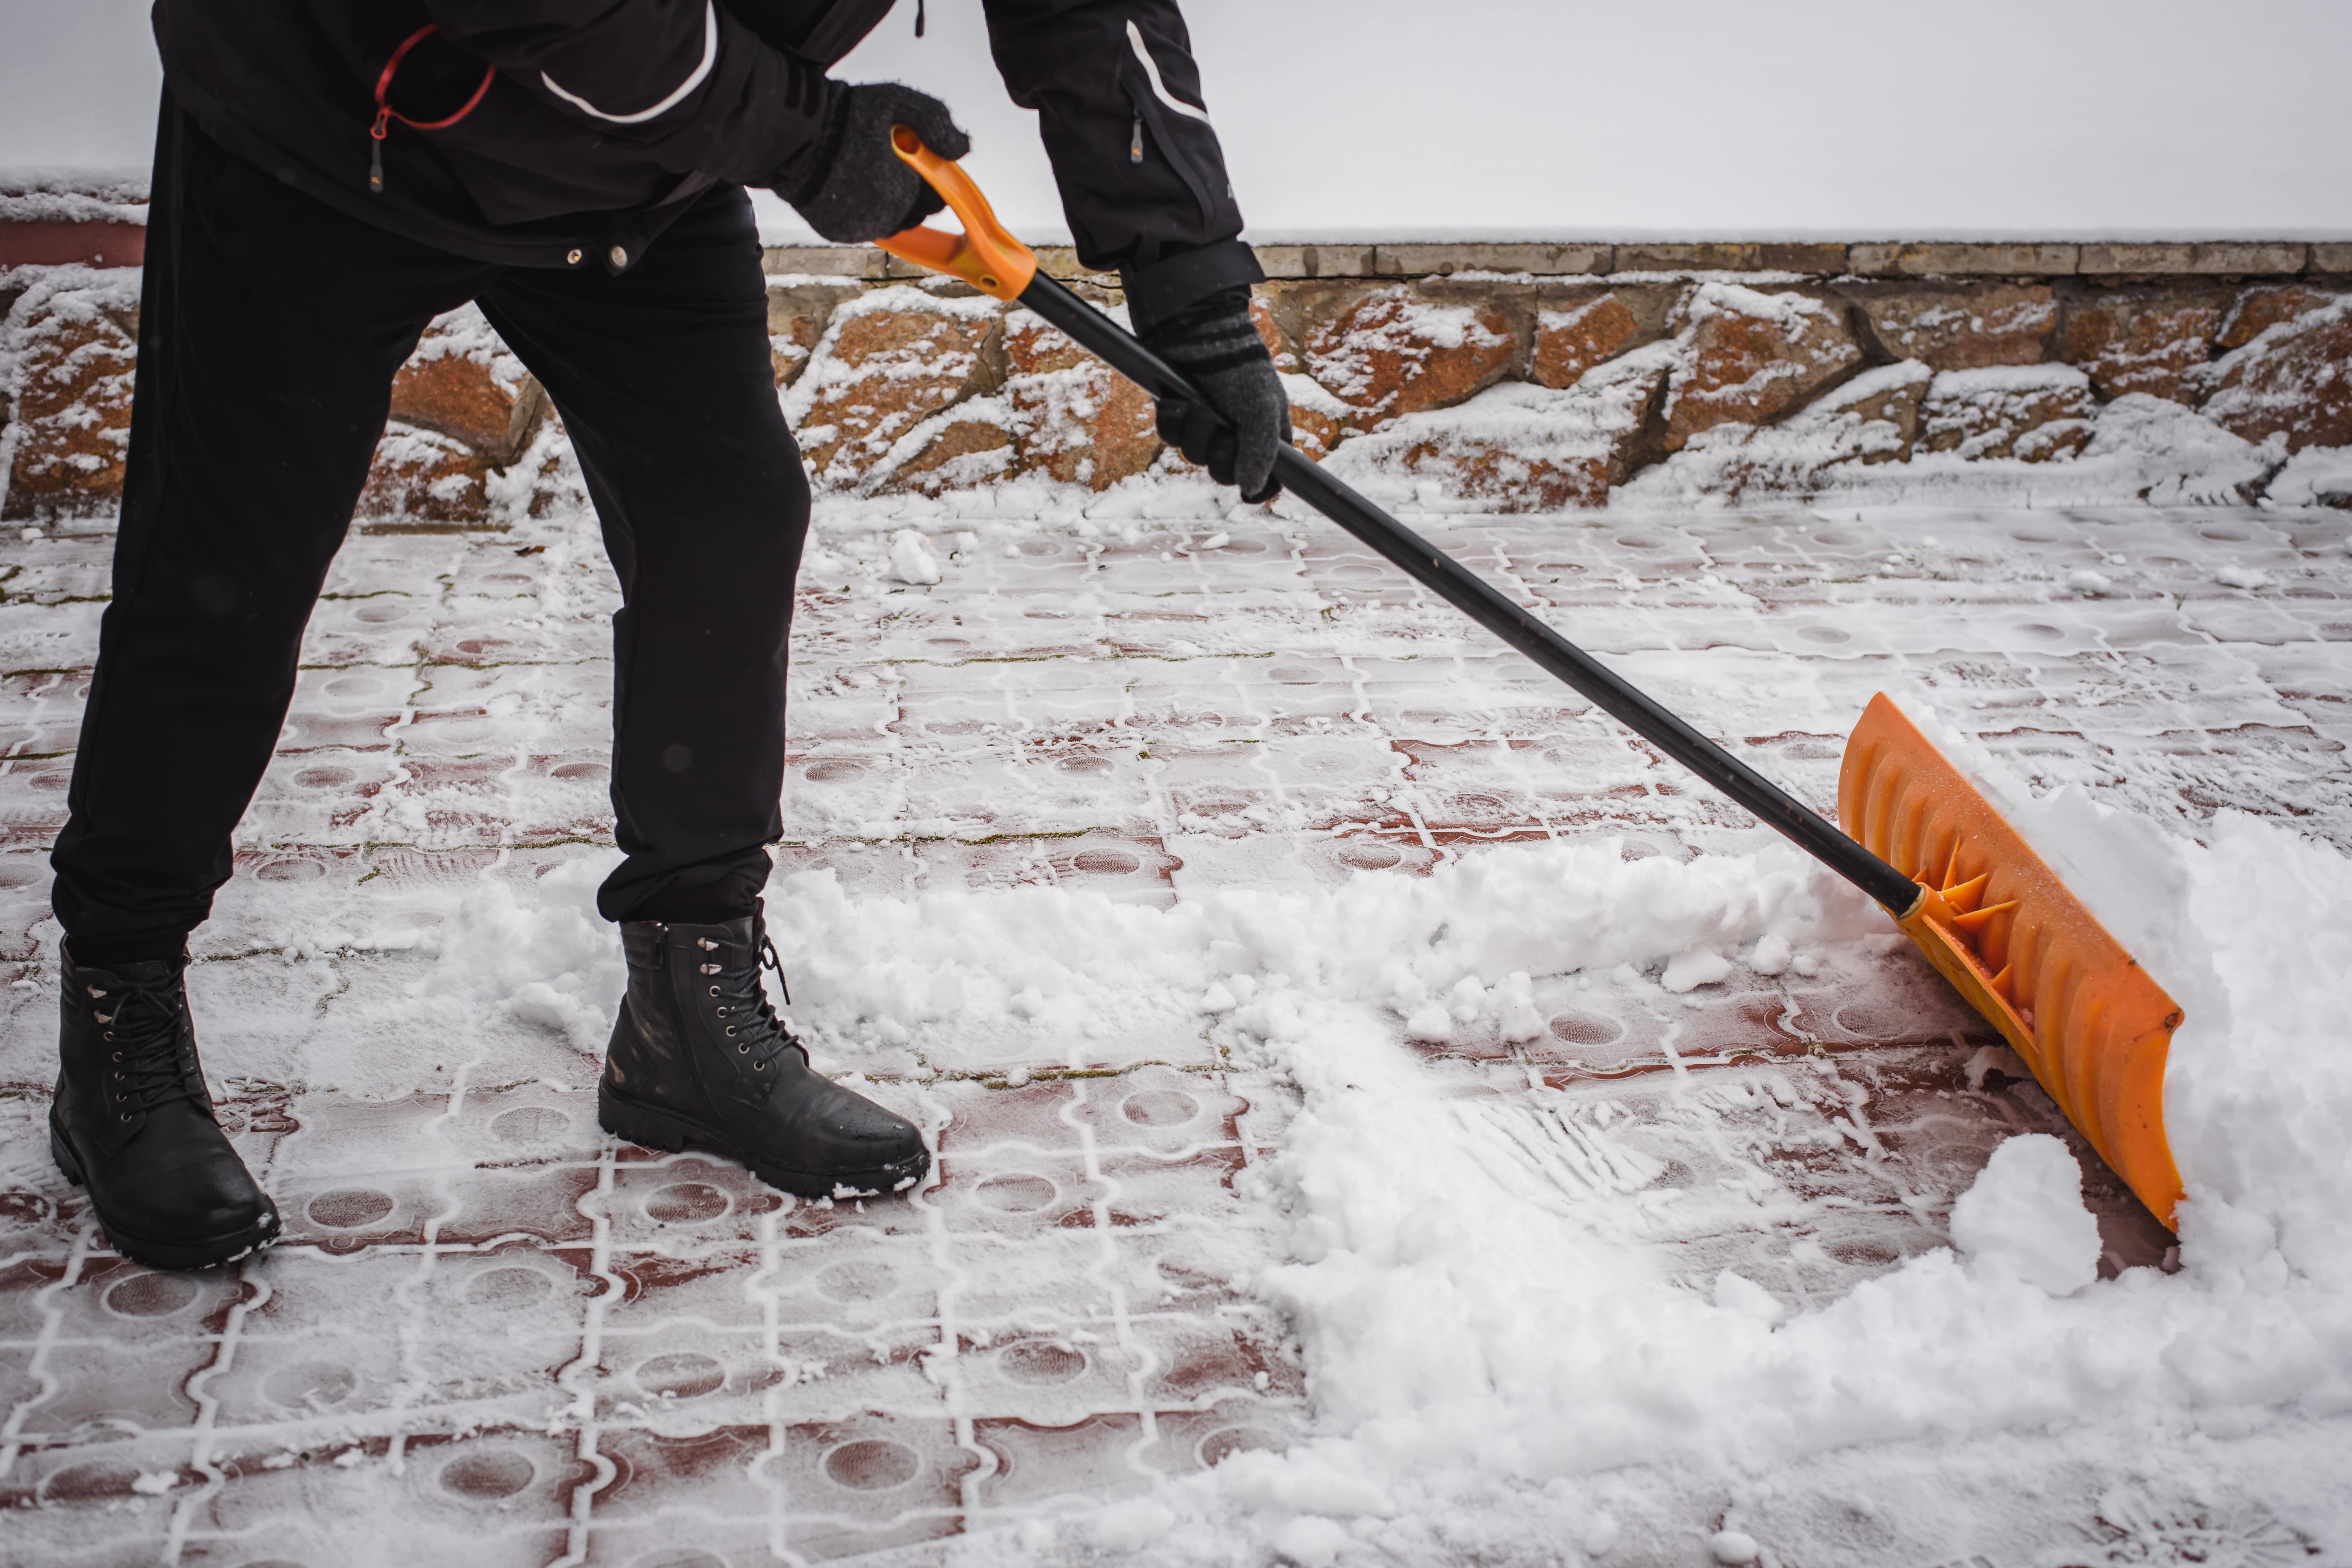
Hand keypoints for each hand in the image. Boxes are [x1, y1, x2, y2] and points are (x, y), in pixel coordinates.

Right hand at [776, 82, 968, 243]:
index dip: (929, 178)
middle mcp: (881, 219)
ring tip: (868, 168)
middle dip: (908, 189)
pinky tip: (852, 182)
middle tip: (888, 160)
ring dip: (887, 200)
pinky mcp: (836, 231)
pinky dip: (863, 208)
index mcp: (900, 192)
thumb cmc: (845, 115)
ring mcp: (857, 228)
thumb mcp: (899, 103)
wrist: (790, 133)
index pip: (935, 199)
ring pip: (889, 220)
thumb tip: (963, 147)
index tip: (916, 159)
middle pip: (912, 212)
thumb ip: (937, 123)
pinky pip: (863, 224)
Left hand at [1142, 288, 1290, 502]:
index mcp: (1265, 433)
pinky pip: (1170, 436)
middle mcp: (1235, 432)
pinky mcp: (1177, 412)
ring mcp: (1204, 424)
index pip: (1266, 477)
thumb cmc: (1240, 366)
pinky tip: (1177, 402)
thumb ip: (1261, 452)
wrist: (1200, 329)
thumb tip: (1249, 491)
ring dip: (1196, 434)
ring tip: (1199, 406)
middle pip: (1224, 473)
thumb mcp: (1261, 408)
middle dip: (1220, 455)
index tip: (1249, 492)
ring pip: (1194, 456)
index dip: (1258, 488)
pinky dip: (1173, 422)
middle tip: (1222, 431)